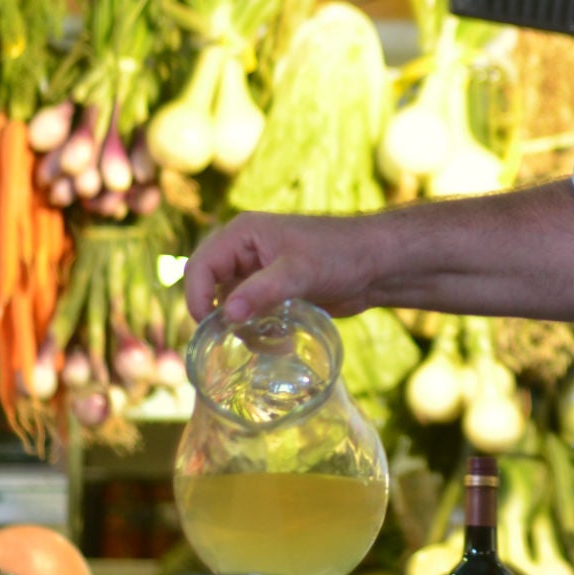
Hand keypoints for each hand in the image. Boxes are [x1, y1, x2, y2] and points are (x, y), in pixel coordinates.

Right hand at [183, 211, 381, 324]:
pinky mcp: (274, 290)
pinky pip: (251, 313)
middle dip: (220, 314)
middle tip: (233, 338)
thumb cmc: (341, 254)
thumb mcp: (299, 272)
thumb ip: (261, 291)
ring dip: (242, 326)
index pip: (200, 265)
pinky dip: (258, 328)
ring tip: (268, 340)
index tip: (209, 326)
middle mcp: (245, 251)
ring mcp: (259, 271)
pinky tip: (280, 340)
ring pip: (230, 304)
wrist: (378, 263)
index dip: (196, 296)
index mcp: (243, 234)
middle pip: (210, 287)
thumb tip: (225, 315)